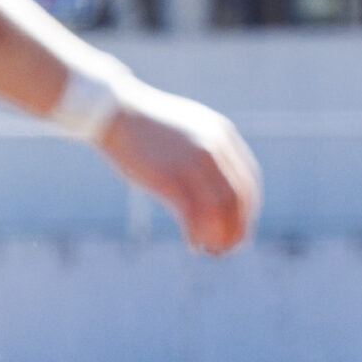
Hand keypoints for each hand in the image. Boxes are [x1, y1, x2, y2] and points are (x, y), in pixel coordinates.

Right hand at [97, 81, 260, 254]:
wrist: (112, 109)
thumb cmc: (146, 124)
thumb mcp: (188, 129)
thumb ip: (208, 150)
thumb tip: (217, 178)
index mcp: (222, 135)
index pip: (249, 180)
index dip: (248, 209)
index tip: (240, 227)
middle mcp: (214, 148)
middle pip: (239, 198)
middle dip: (238, 227)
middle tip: (230, 248)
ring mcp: (192, 162)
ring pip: (220, 209)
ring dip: (220, 236)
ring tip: (212, 251)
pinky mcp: (169, 177)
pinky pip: (193, 214)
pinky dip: (196, 234)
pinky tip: (192, 245)